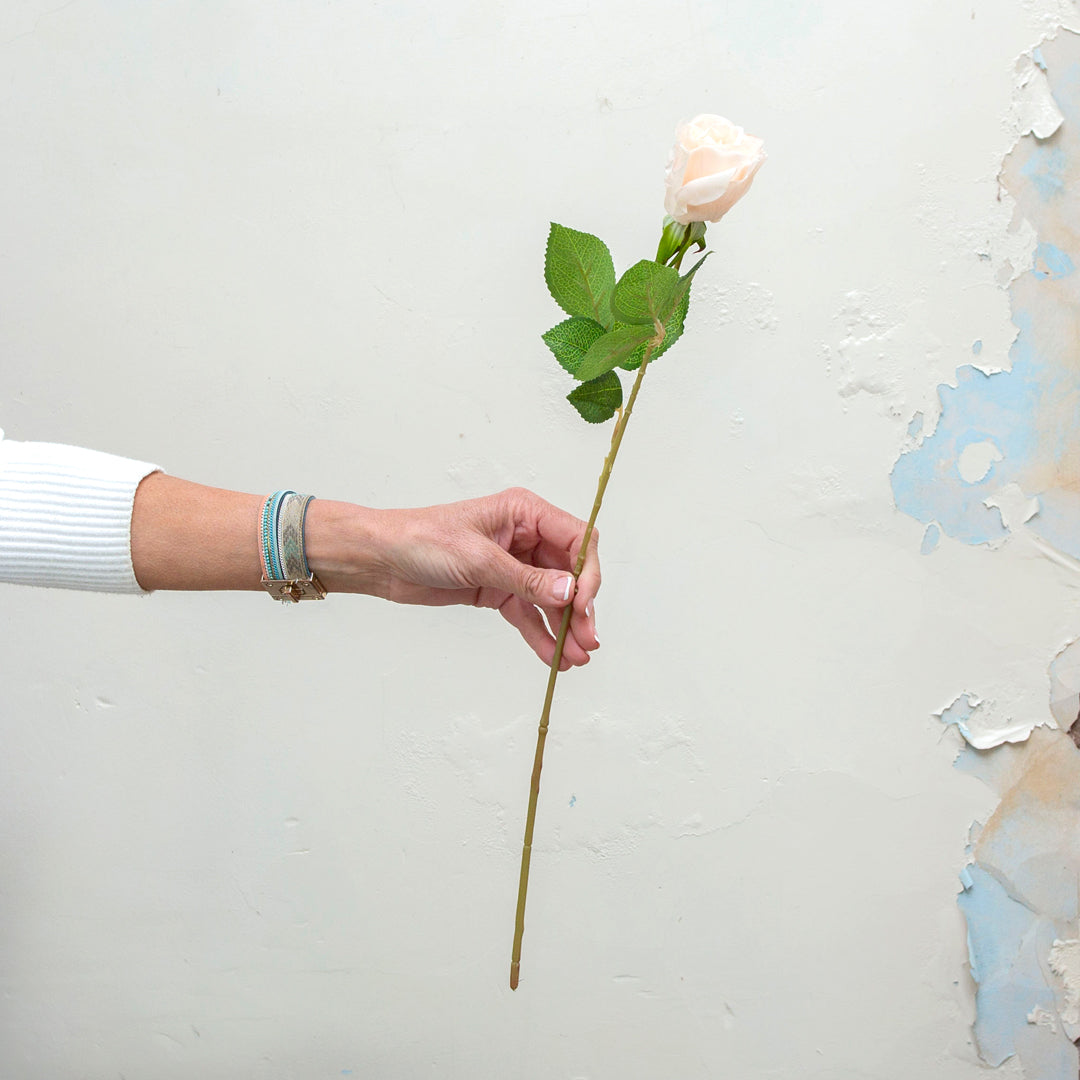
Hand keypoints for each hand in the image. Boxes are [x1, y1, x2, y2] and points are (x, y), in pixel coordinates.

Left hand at [308, 487, 600, 668]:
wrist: (381, 560)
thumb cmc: (423, 540)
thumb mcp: (478, 559)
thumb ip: (527, 579)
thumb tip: (569, 593)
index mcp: (525, 513)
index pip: (577, 539)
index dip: (587, 573)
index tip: (583, 605)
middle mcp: (524, 537)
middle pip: (569, 573)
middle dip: (580, 608)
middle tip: (588, 641)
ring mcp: (513, 565)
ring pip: (551, 599)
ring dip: (564, 628)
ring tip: (574, 659)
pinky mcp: (498, 589)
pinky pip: (528, 613)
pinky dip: (541, 635)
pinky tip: (552, 657)